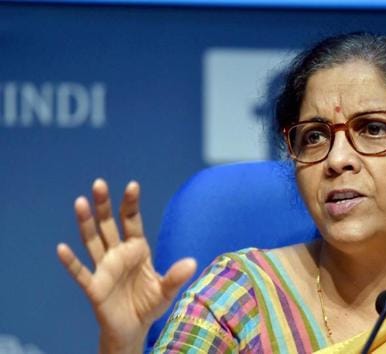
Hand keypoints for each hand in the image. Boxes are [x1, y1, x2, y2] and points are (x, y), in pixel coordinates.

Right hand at [57, 179, 196, 353]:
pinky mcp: (94, 287)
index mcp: (137, 248)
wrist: (133, 328)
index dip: (131, 204)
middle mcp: (118, 253)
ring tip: (80, 203)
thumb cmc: (149, 304)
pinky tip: (62, 248)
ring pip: (92, 241)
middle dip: (104, 205)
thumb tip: (191, 262)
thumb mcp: (166, 291)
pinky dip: (71, 262)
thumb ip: (176, 277)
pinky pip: (81, 272)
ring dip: (86, 223)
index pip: (132, 221)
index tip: (132, 185)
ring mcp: (104, 268)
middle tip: (99, 184)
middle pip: (108, 224)